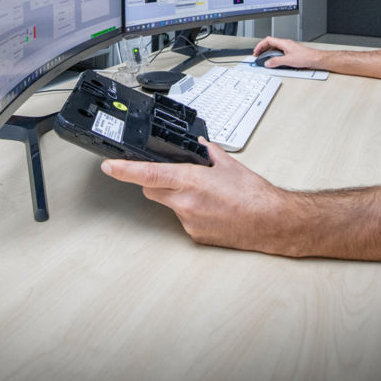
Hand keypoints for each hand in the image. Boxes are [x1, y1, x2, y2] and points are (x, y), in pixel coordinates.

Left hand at [101, 141, 294, 253]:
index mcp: (191, 180)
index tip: (109, 166)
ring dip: (177, 197)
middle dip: (155, 182)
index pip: (148, 174)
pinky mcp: (194, 235)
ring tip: (206, 195)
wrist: (271, 222)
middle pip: (151, 190)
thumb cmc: (254, 194)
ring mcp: (188, 221)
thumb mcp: (229, 163)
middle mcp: (185, 202)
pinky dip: (191, 212)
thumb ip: (208, 152)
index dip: (124, 170)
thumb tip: (199, 145)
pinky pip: (183, 219)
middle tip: (174, 176)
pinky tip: (211, 209)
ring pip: (169, 205)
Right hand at [250, 36, 321, 69]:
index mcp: (284, 43)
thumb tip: (267, 63)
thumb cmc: (306, 57)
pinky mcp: (291, 53)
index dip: (260, 45)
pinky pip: (279, 53)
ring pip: (275, 49)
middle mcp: (286, 44)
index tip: (256, 51)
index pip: (268, 40)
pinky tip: (274, 62)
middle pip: (270, 44)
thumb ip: (276, 62)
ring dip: (268, 53)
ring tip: (264, 60)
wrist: (316, 59)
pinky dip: (274, 57)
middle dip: (263, 50)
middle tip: (258, 56)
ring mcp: (288, 48)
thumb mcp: (288, 61)